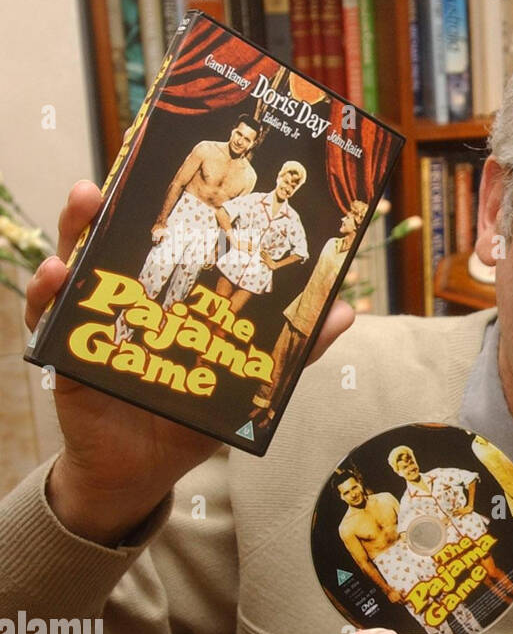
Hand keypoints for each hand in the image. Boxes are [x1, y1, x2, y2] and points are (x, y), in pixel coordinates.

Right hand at [28, 181, 356, 544]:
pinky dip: (46, 296)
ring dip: (75, 231)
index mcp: (168, 294)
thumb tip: (345, 312)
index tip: (166, 165)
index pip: (163, 238)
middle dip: (110, 205)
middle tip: (113, 178)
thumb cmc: (191, 414)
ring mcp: (92, 320)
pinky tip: (53, 276)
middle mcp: (125, 296)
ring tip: (84, 202)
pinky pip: (49, 320)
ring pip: (77, 265)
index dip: (161, 202)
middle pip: (114, 241)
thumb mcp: (245, 378)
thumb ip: (294, 349)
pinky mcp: (66, 354)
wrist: (145, 468)